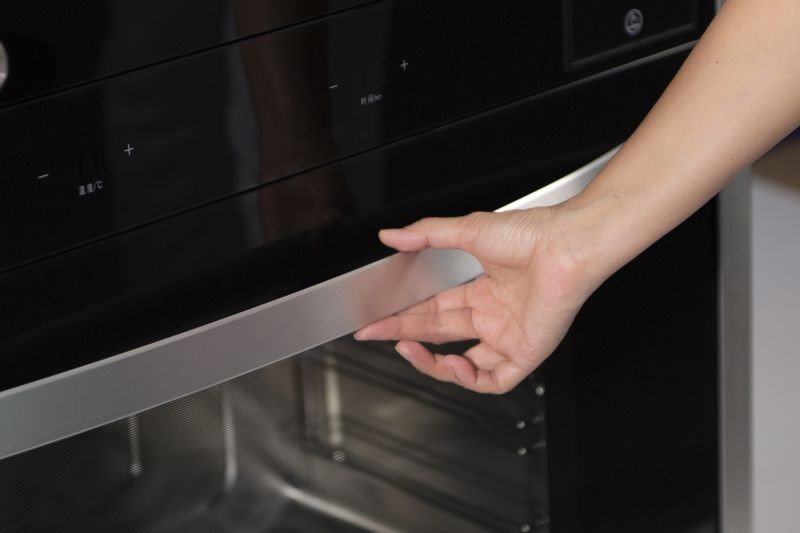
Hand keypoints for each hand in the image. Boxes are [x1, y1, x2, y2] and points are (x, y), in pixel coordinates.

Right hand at [354, 206, 609, 393]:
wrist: (567, 244)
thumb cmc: (532, 234)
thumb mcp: (468, 230)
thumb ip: (426, 235)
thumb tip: (392, 235)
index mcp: (483, 291)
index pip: (434, 310)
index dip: (403, 316)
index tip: (377, 316)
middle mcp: (494, 315)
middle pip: (439, 334)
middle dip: (403, 334)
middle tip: (374, 331)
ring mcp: (508, 336)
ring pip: (463, 365)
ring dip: (431, 362)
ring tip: (405, 349)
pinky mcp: (525, 353)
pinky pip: (493, 380)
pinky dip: (469, 379)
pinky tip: (452, 364)